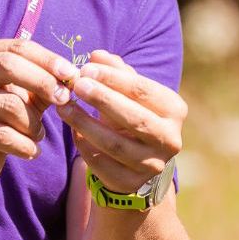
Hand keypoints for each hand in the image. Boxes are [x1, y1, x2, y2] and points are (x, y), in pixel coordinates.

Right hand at [0, 39, 81, 185]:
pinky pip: (2, 135)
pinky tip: (32, 151)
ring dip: (33, 124)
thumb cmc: (3, 119)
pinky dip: (24, 145)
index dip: (48, 59)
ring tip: (38, 135)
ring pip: (9, 105)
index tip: (72, 74)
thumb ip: (44, 84)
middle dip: (43, 82)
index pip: (18, 47)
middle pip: (9, 66)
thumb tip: (73, 78)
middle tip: (64, 99)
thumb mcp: (25, 96)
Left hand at [58, 50, 186, 195]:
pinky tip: (73, 132)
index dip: (112, 78)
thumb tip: (96, 56)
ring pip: (115, 144)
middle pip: (133, 118)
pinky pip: (103, 165)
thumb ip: (114, 72)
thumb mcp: (128, 92)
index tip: (86, 68)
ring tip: (64, 107)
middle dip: (101, 99)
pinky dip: (85, 147)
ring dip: (85, 124)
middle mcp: (170, 139)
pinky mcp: (132, 184)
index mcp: (174, 110)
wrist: (136, 161)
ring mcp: (153, 165)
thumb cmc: (130, 115)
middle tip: (75, 85)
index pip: (142, 90)